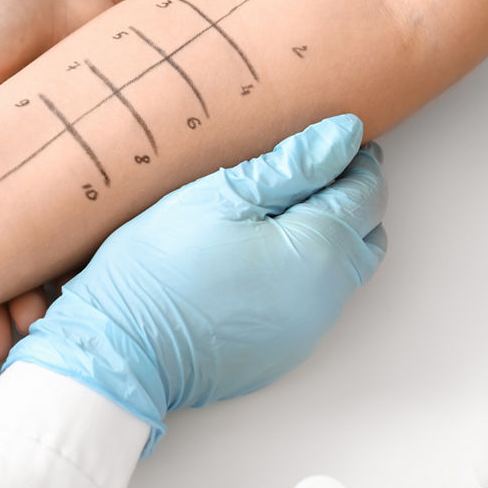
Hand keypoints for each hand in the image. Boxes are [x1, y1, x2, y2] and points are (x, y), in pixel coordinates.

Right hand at [5, 114, 386, 453]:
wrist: (121, 351)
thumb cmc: (161, 271)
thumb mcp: (221, 197)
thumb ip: (291, 166)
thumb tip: (342, 136)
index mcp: (318, 251)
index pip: (365, 194)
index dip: (356, 160)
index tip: (336, 140)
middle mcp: (325, 297)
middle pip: (365, 236)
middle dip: (350, 200)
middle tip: (311, 172)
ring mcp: (305, 331)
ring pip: (341, 273)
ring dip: (328, 239)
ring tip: (279, 214)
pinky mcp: (281, 352)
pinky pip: (311, 304)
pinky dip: (302, 275)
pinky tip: (258, 259)